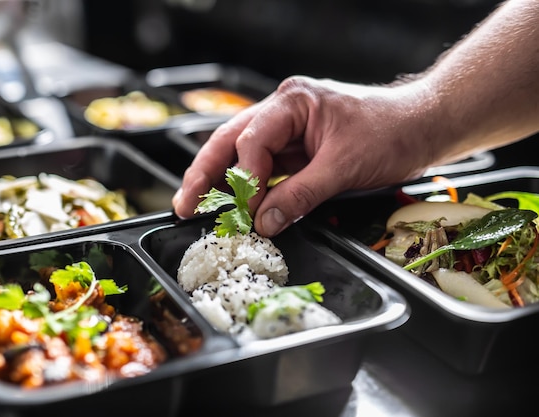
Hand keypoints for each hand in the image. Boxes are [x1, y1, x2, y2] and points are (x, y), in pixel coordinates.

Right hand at [173, 75, 434, 236]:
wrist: (423, 126)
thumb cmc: (391, 132)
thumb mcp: (344, 167)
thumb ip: (301, 196)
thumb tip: (264, 222)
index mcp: (292, 103)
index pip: (252, 140)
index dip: (246, 179)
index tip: (247, 211)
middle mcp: (283, 113)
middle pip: (231, 141)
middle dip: (206, 173)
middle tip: (185, 204)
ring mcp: (288, 132)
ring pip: (243, 156)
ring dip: (223, 183)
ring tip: (199, 208)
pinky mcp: (297, 150)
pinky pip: (266, 170)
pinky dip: (252, 190)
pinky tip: (238, 207)